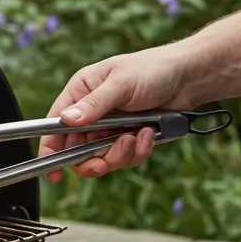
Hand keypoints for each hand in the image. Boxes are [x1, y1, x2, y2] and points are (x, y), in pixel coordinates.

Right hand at [39, 45, 196, 181]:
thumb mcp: (121, 84)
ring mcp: (109, 128)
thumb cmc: (153, 69)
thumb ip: (94, 104)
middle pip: (76, 150)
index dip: (51, 150)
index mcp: (81, 92)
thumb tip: (67, 120)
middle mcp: (91, 113)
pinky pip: (125, 158)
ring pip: (102, 158)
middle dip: (92, 160)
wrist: (189, 77)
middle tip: (103, 164)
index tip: (54, 172)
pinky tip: (148, 133)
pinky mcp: (128, 138)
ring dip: (120, 154)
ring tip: (136, 137)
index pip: (55, 125)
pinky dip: (137, 151)